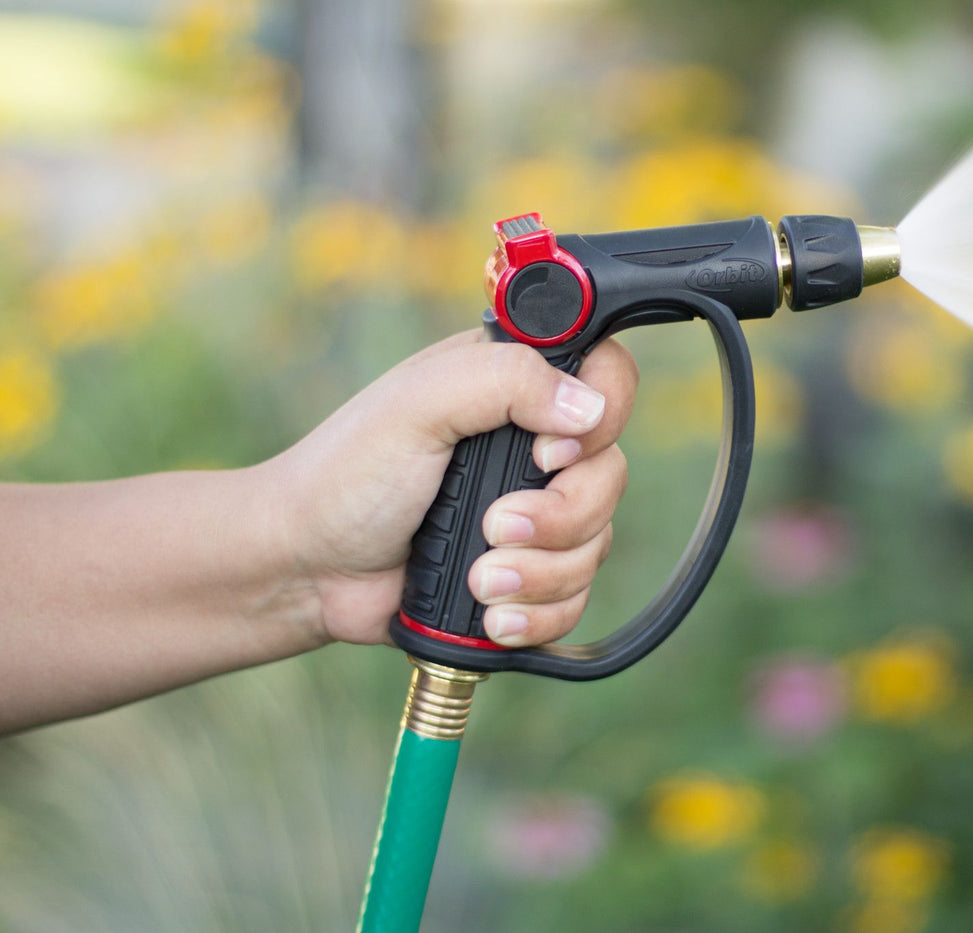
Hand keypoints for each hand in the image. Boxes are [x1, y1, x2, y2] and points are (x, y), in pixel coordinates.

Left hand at [270, 330, 636, 648]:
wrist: (309, 571)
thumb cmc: (347, 475)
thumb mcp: (419, 403)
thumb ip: (506, 381)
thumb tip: (589, 410)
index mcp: (516, 386)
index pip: (608, 378)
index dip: (602, 418)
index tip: (546, 452)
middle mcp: (534, 444)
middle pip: (609, 476)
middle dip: (559, 518)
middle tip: (495, 528)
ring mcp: (536, 513)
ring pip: (597, 545)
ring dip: (539, 574)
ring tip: (477, 581)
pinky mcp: (529, 574)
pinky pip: (575, 600)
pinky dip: (536, 614)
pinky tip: (488, 614)